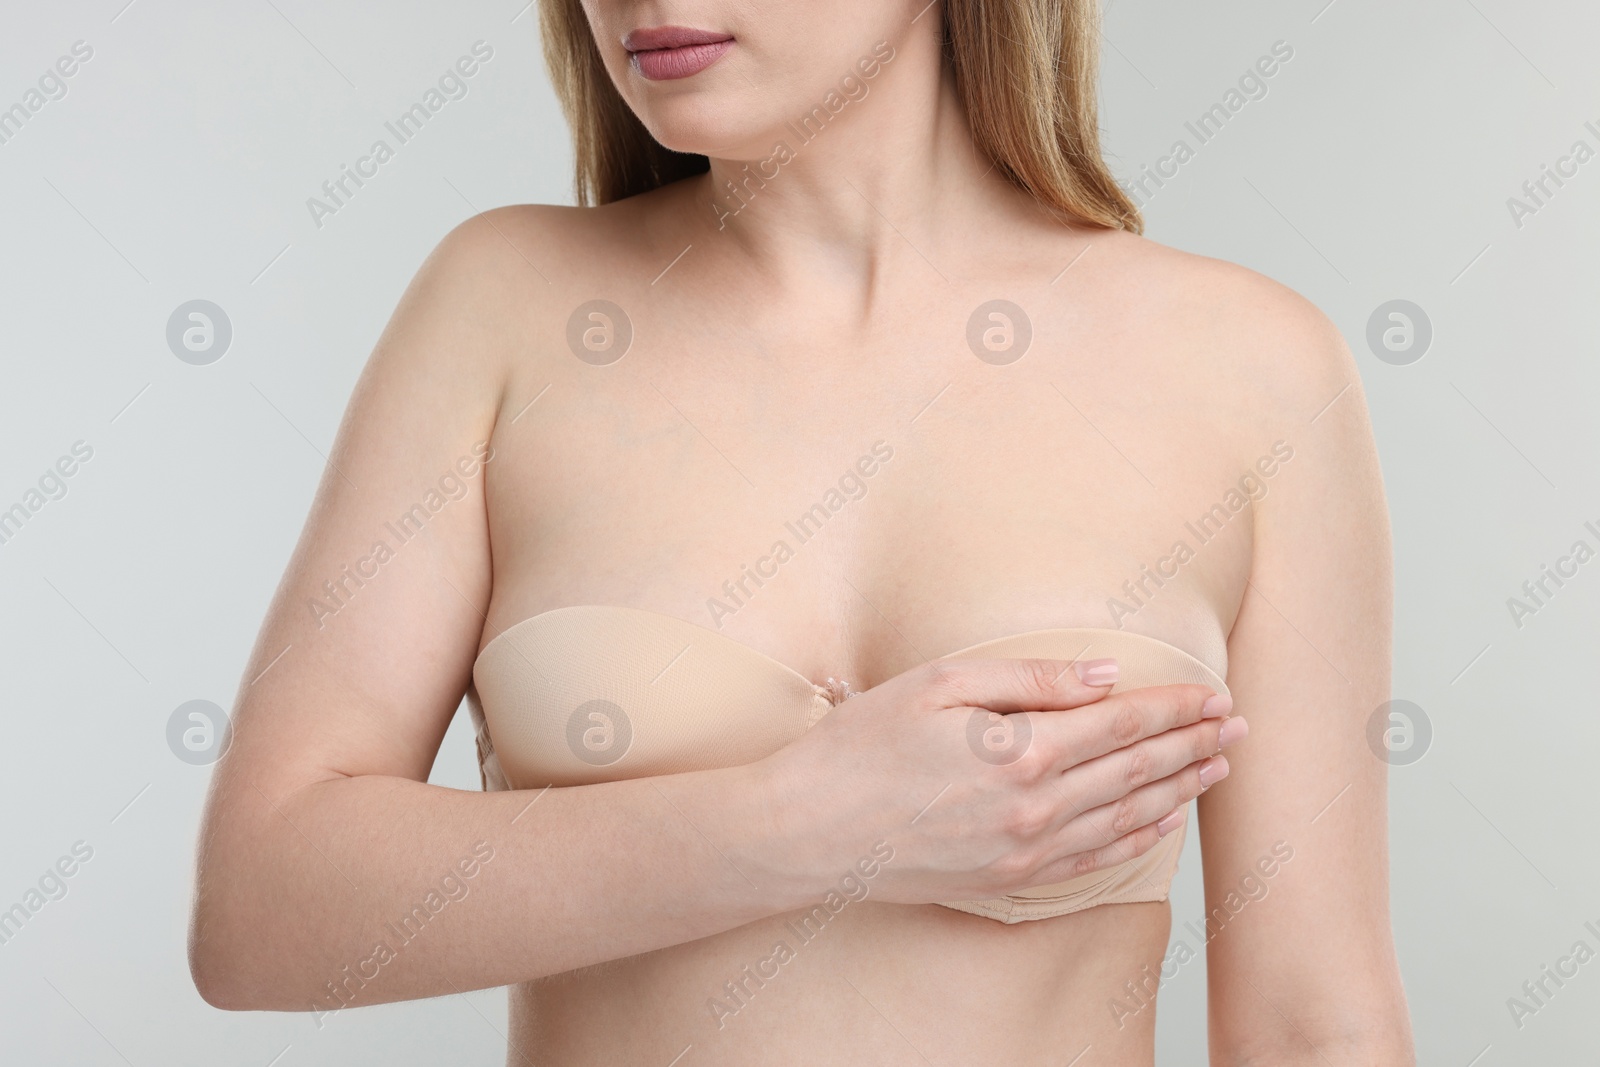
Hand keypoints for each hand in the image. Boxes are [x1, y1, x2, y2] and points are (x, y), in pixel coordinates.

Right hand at [756, 656, 1242, 904]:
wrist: (808, 833)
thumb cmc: (861, 748)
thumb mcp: (940, 684)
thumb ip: (1030, 678)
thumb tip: (1105, 676)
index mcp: (1022, 753)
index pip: (1122, 723)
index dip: (1174, 708)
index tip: (1213, 695)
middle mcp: (1035, 811)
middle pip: (1136, 772)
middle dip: (1192, 746)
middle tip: (1236, 729)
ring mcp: (1023, 853)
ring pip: (1126, 820)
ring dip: (1178, 792)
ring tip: (1215, 770)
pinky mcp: (1006, 881)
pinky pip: (1093, 862)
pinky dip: (1137, 839)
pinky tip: (1159, 822)